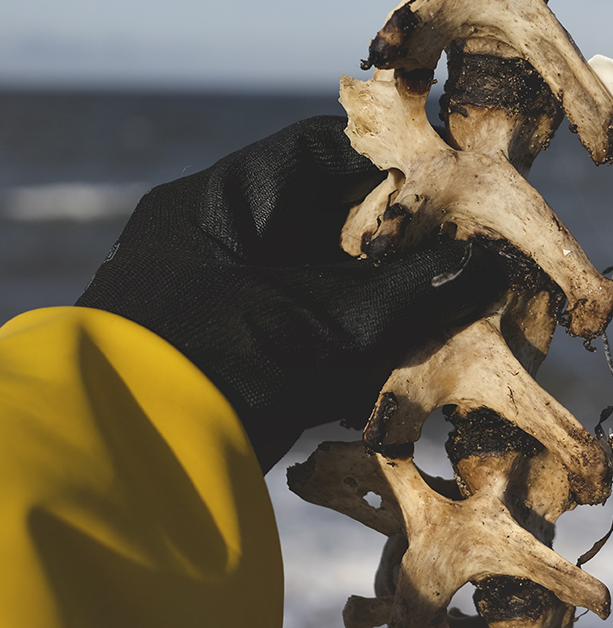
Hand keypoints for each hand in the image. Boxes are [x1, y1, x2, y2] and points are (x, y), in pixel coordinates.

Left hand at [77, 115, 508, 471]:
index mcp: (217, 204)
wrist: (114, 473)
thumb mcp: (317, 324)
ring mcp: (217, 307)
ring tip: (442, 334)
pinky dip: (351, 362)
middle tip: (461, 274)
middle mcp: (213, 244)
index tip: (454, 194)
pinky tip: (394, 386)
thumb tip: (484, 265)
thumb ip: (405, 293)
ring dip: (383, 315)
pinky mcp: (226, 368)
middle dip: (398, 256)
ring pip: (323, 292)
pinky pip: (305, 346)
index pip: (318, 154)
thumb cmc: (208, 369)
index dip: (392, 168)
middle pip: (327, 227)